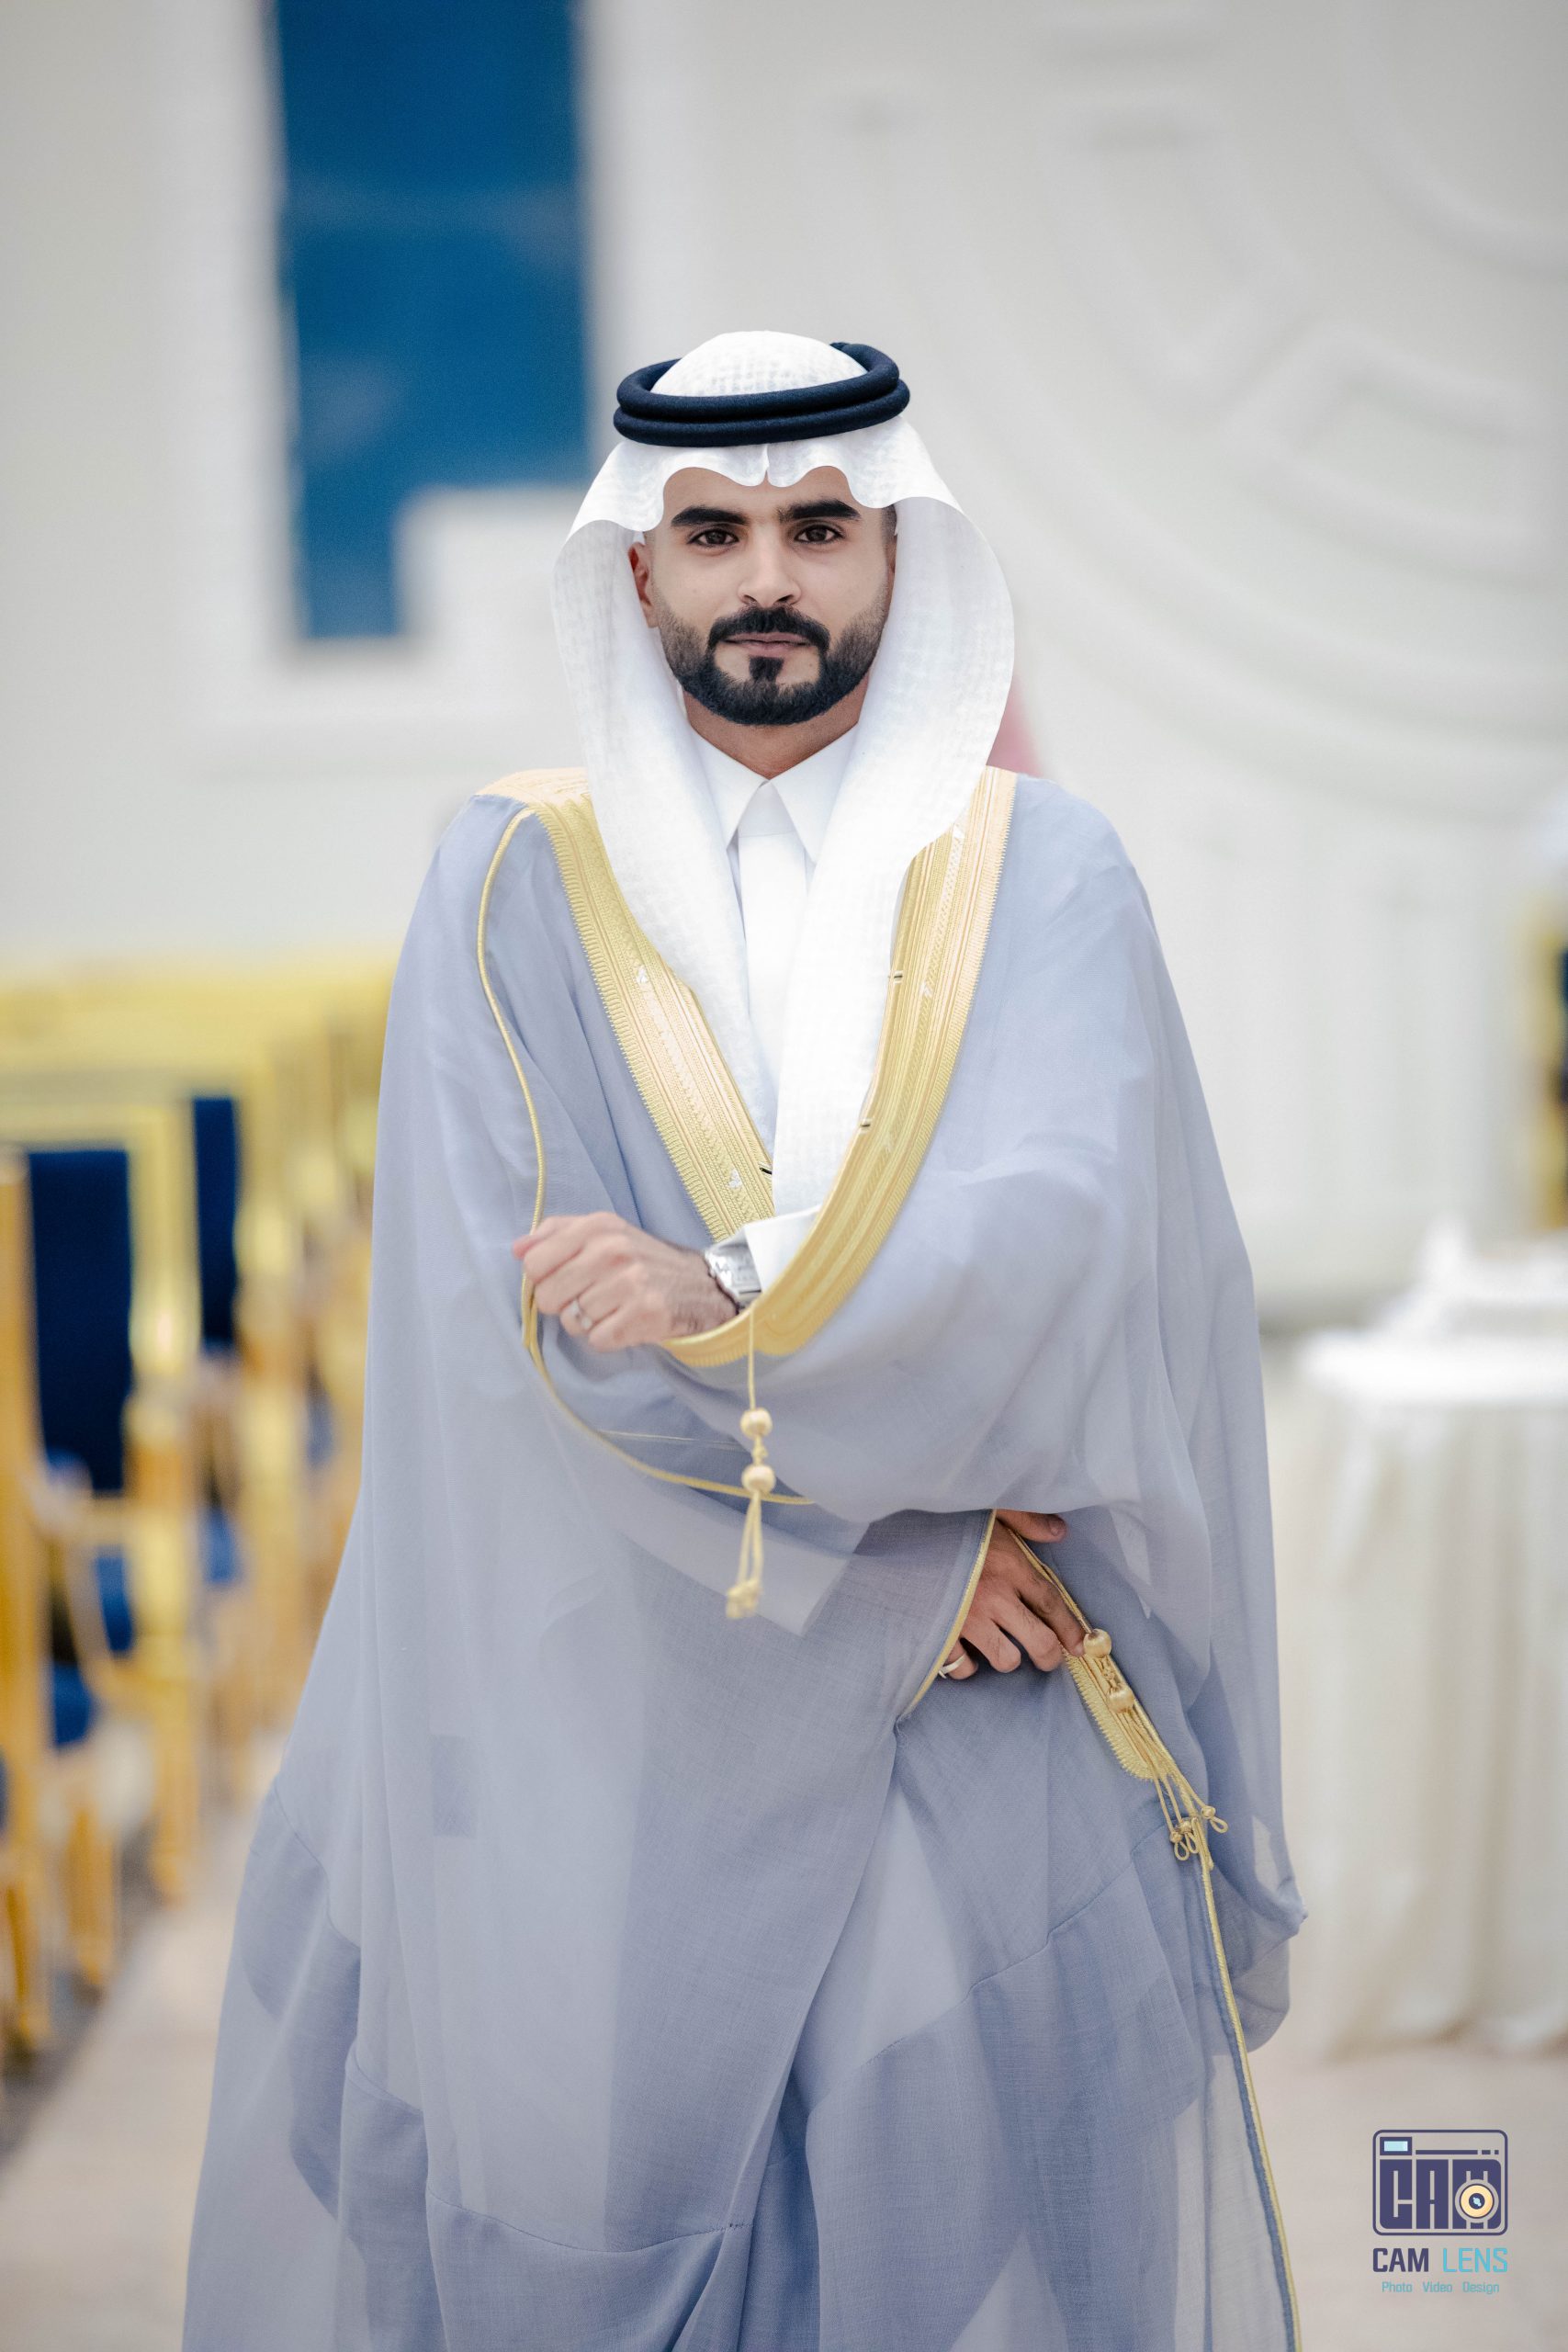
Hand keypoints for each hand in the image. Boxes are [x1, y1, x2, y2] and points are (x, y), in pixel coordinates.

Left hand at [512, 1211, 735, 1349]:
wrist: (699, 1285)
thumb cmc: (640, 1260)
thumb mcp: (603, 1232)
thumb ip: (556, 1233)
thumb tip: (517, 1249)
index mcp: (597, 1226)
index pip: (534, 1262)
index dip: (542, 1278)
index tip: (562, 1279)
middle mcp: (612, 1251)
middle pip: (548, 1297)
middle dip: (563, 1304)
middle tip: (589, 1297)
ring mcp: (630, 1283)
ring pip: (572, 1322)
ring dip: (587, 1323)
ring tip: (611, 1309)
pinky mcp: (644, 1314)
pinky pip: (597, 1340)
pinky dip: (607, 1337)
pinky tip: (624, 1322)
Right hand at [937, 1508, 1083, 1680]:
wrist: (895, 1534)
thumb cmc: (944, 1519)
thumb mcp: (990, 1506)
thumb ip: (1026, 1518)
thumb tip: (1059, 1530)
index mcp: (1010, 1566)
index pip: (1051, 1603)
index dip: (1070, 1627)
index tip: (1081, 1644)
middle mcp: (995, 1597)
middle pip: (1039, 1641)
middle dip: (1050, 1656)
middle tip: (1048, 1658)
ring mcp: (968, 1619)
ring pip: (1006, 1659)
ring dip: (1008, 1657)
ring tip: (1001, 1647)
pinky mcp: (940, 1633)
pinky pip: (963, 1667)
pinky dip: (967, 1665)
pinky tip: (967, 1653)